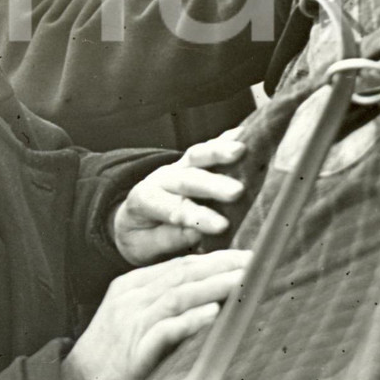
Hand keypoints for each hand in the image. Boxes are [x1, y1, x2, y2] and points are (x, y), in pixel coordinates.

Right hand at [61, 248, 251, 379]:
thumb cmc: (111, 356)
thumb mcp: (132, 318)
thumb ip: (161, 303)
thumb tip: (207, 296)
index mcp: (131, 285)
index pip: (179, 264)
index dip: (215, 258)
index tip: (246, 256)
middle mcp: (132, 298)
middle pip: (183, 274)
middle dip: (222, 265)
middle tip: (256, 261)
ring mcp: (131, 322)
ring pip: (178, 295)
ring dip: (214, 286)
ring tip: (244, 281)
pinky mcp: (133, 352)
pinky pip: (165, 331)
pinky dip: (191, 321)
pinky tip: (214, 314)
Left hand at [112, 131, 245, 264]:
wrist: (135, 219)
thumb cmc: (143, 238)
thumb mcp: (146, 247)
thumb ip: (170, 239)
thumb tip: (197, 232)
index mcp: (144, 200)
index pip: (172, 208)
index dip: (197, 216)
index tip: (222, 225)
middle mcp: (161, 179)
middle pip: (187, 179)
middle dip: (213, 185)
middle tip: (237, 191)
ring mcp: (177, 166)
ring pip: (196, 156)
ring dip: (219, 151)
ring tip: (241, 150)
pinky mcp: (191, 160)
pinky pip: (208, 147)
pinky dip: (225, 139)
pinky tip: (243, 132)